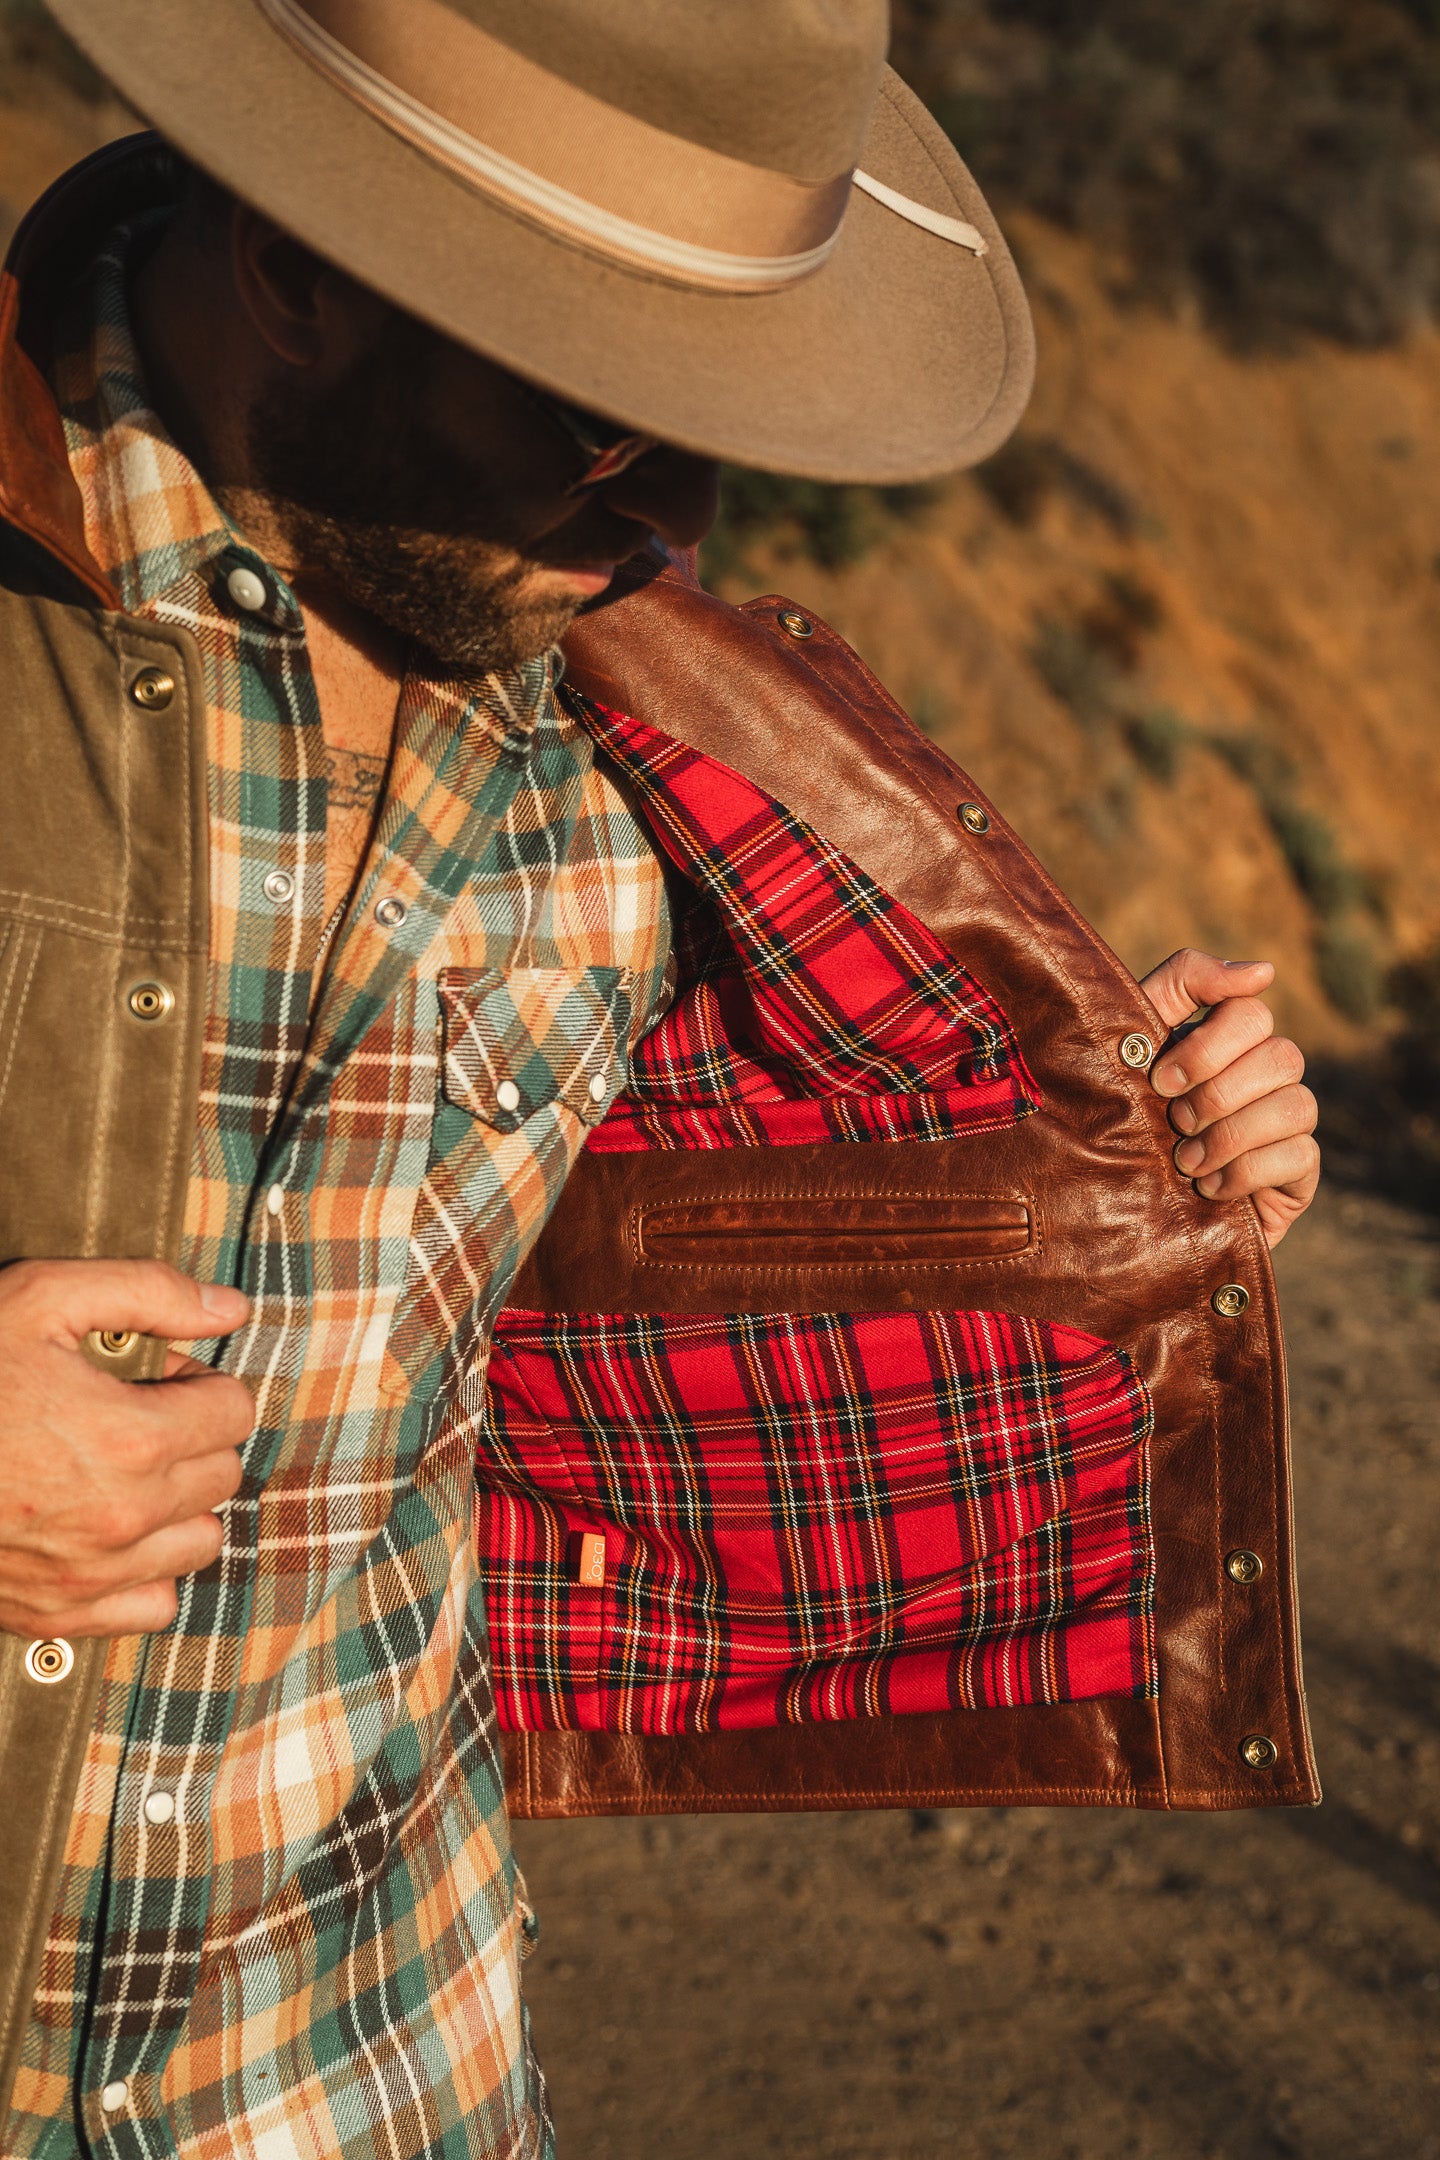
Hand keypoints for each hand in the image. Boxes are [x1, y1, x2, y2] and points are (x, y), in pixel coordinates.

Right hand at [0, 1260, 253, 1639]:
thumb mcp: (41, 1299)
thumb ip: (148, 1292)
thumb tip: (230, 1307)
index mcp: (132, 1436)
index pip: (234, 1411)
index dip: (198, 1382)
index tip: (158, 1379)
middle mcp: (124, 1515)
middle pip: (221, 1474)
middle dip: (192, 1437)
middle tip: (133, 1415)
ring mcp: (92, 1574)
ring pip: (198, 1540)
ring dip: (176, 1505)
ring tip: (122, 1472)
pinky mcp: (58, 1614)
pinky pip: (153, 1604)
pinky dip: (143, 1571)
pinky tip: (108, 1532)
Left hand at [1139, 950, 1319, 1248]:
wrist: (1112, 1208)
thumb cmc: (1118, 1115)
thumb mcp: (1133, 1039)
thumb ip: (1183, 984)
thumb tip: (1265, 972)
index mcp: (1228, 1040)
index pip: (1251, 1012)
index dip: (1207, 1046)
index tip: (1159, 1080)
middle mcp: (1266, 1076)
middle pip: (1282, 1056)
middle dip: (1217, 1094)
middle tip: (1173, 1122)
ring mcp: (1287, 1125)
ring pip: (1298, 1105)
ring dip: (1231, 1135)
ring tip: (1185, 1161)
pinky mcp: (1298, 1175)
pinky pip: (1300, 1156)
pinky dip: (1247, 1173)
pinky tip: (1208, 1189)